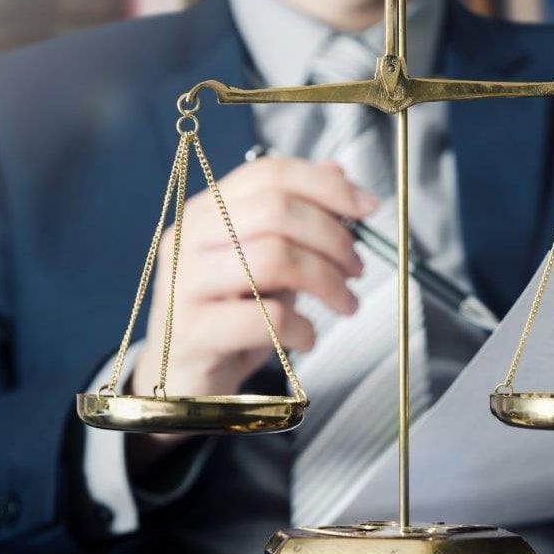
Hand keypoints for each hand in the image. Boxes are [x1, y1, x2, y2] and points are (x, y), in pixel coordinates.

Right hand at [128, 157, 376, 469]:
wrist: (185, 382)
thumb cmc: (230, 319)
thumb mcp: (266, 264)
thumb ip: (296, 218)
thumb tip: (337, 171)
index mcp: (205, 212)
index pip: (269, 174)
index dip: (327, 185)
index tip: (368, 208)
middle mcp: (188, 239)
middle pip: (275, 212)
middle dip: (333, 238)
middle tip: (357, 268)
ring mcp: (185, 284)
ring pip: (274, 259)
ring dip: (327, 281)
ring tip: (345, 303)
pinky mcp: (192, 331)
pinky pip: (265, 318)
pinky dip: (302, 328)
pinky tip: (308, 338)